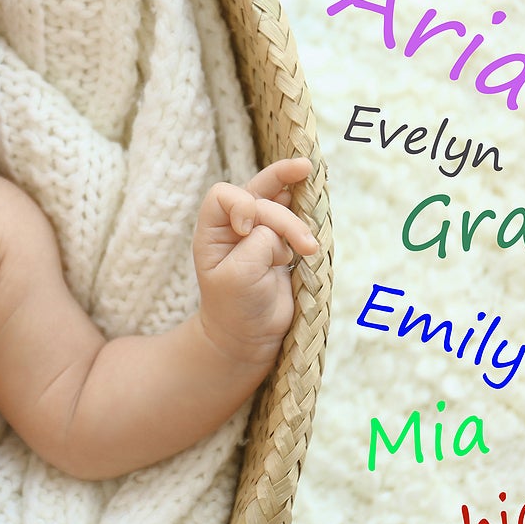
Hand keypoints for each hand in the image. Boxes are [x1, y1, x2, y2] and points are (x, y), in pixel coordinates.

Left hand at [192, 157, 318, 365]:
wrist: (251, 336)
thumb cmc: (235, 307)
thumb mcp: (238, 276)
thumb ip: (257, 245)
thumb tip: (277, 232)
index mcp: (212, 230)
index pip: (225, 194)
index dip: (242, 206)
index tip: (248, 232)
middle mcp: (235, 224)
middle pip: (258, 187)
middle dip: (283, 201)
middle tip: (304, 237)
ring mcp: (261, 231)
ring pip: (282, 198)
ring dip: (299, 214)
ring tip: (309, 248)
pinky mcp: (284, 241)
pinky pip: (298, 216)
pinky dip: (307, 219)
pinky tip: (312, 230)